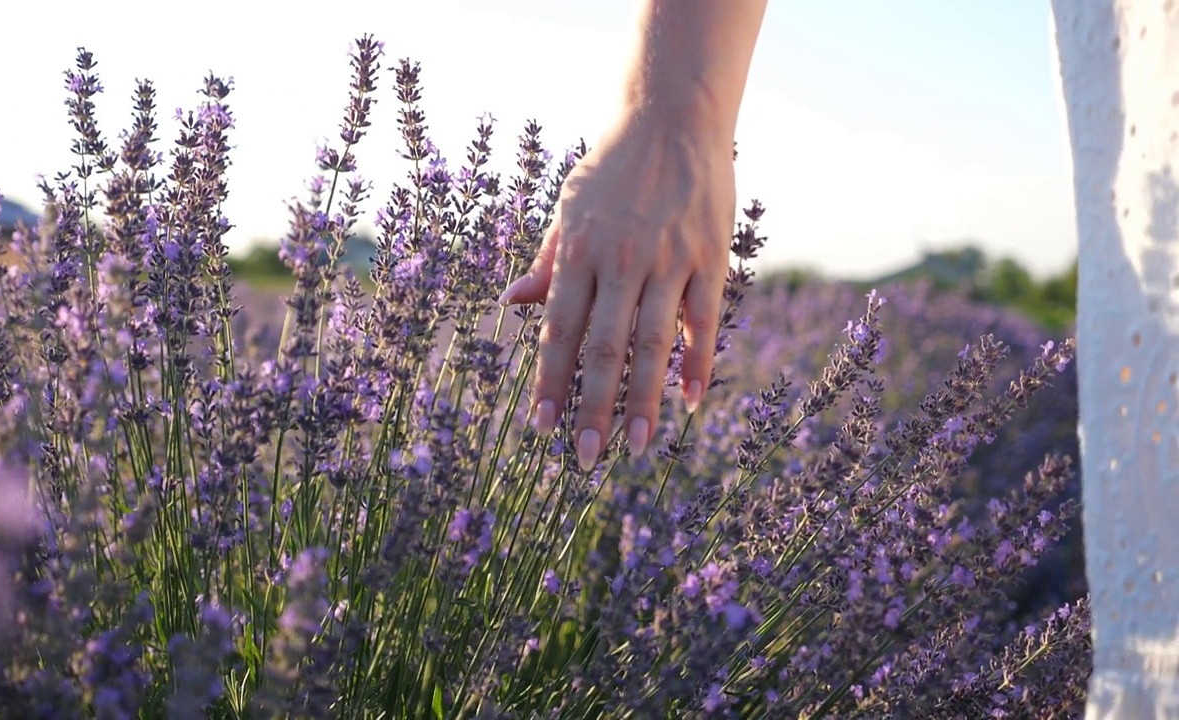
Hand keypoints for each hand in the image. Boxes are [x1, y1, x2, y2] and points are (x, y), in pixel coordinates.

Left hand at [497, 108, 734, 470]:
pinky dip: (698, 362)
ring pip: (652, 343)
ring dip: (644, 400)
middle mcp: (620, 262)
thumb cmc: (612, 166)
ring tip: (637, 447)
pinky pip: (703, 320)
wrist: (670, 117)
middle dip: (593, 407)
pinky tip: (691, 402)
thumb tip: (510, 302)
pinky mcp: (710, 257)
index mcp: (579, 252)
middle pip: (603, 348)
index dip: (550, 382)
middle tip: (586, 459)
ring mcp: (668, 261)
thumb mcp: (568, 207)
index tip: (542, 428)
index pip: (558, 331)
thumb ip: (547, 261)